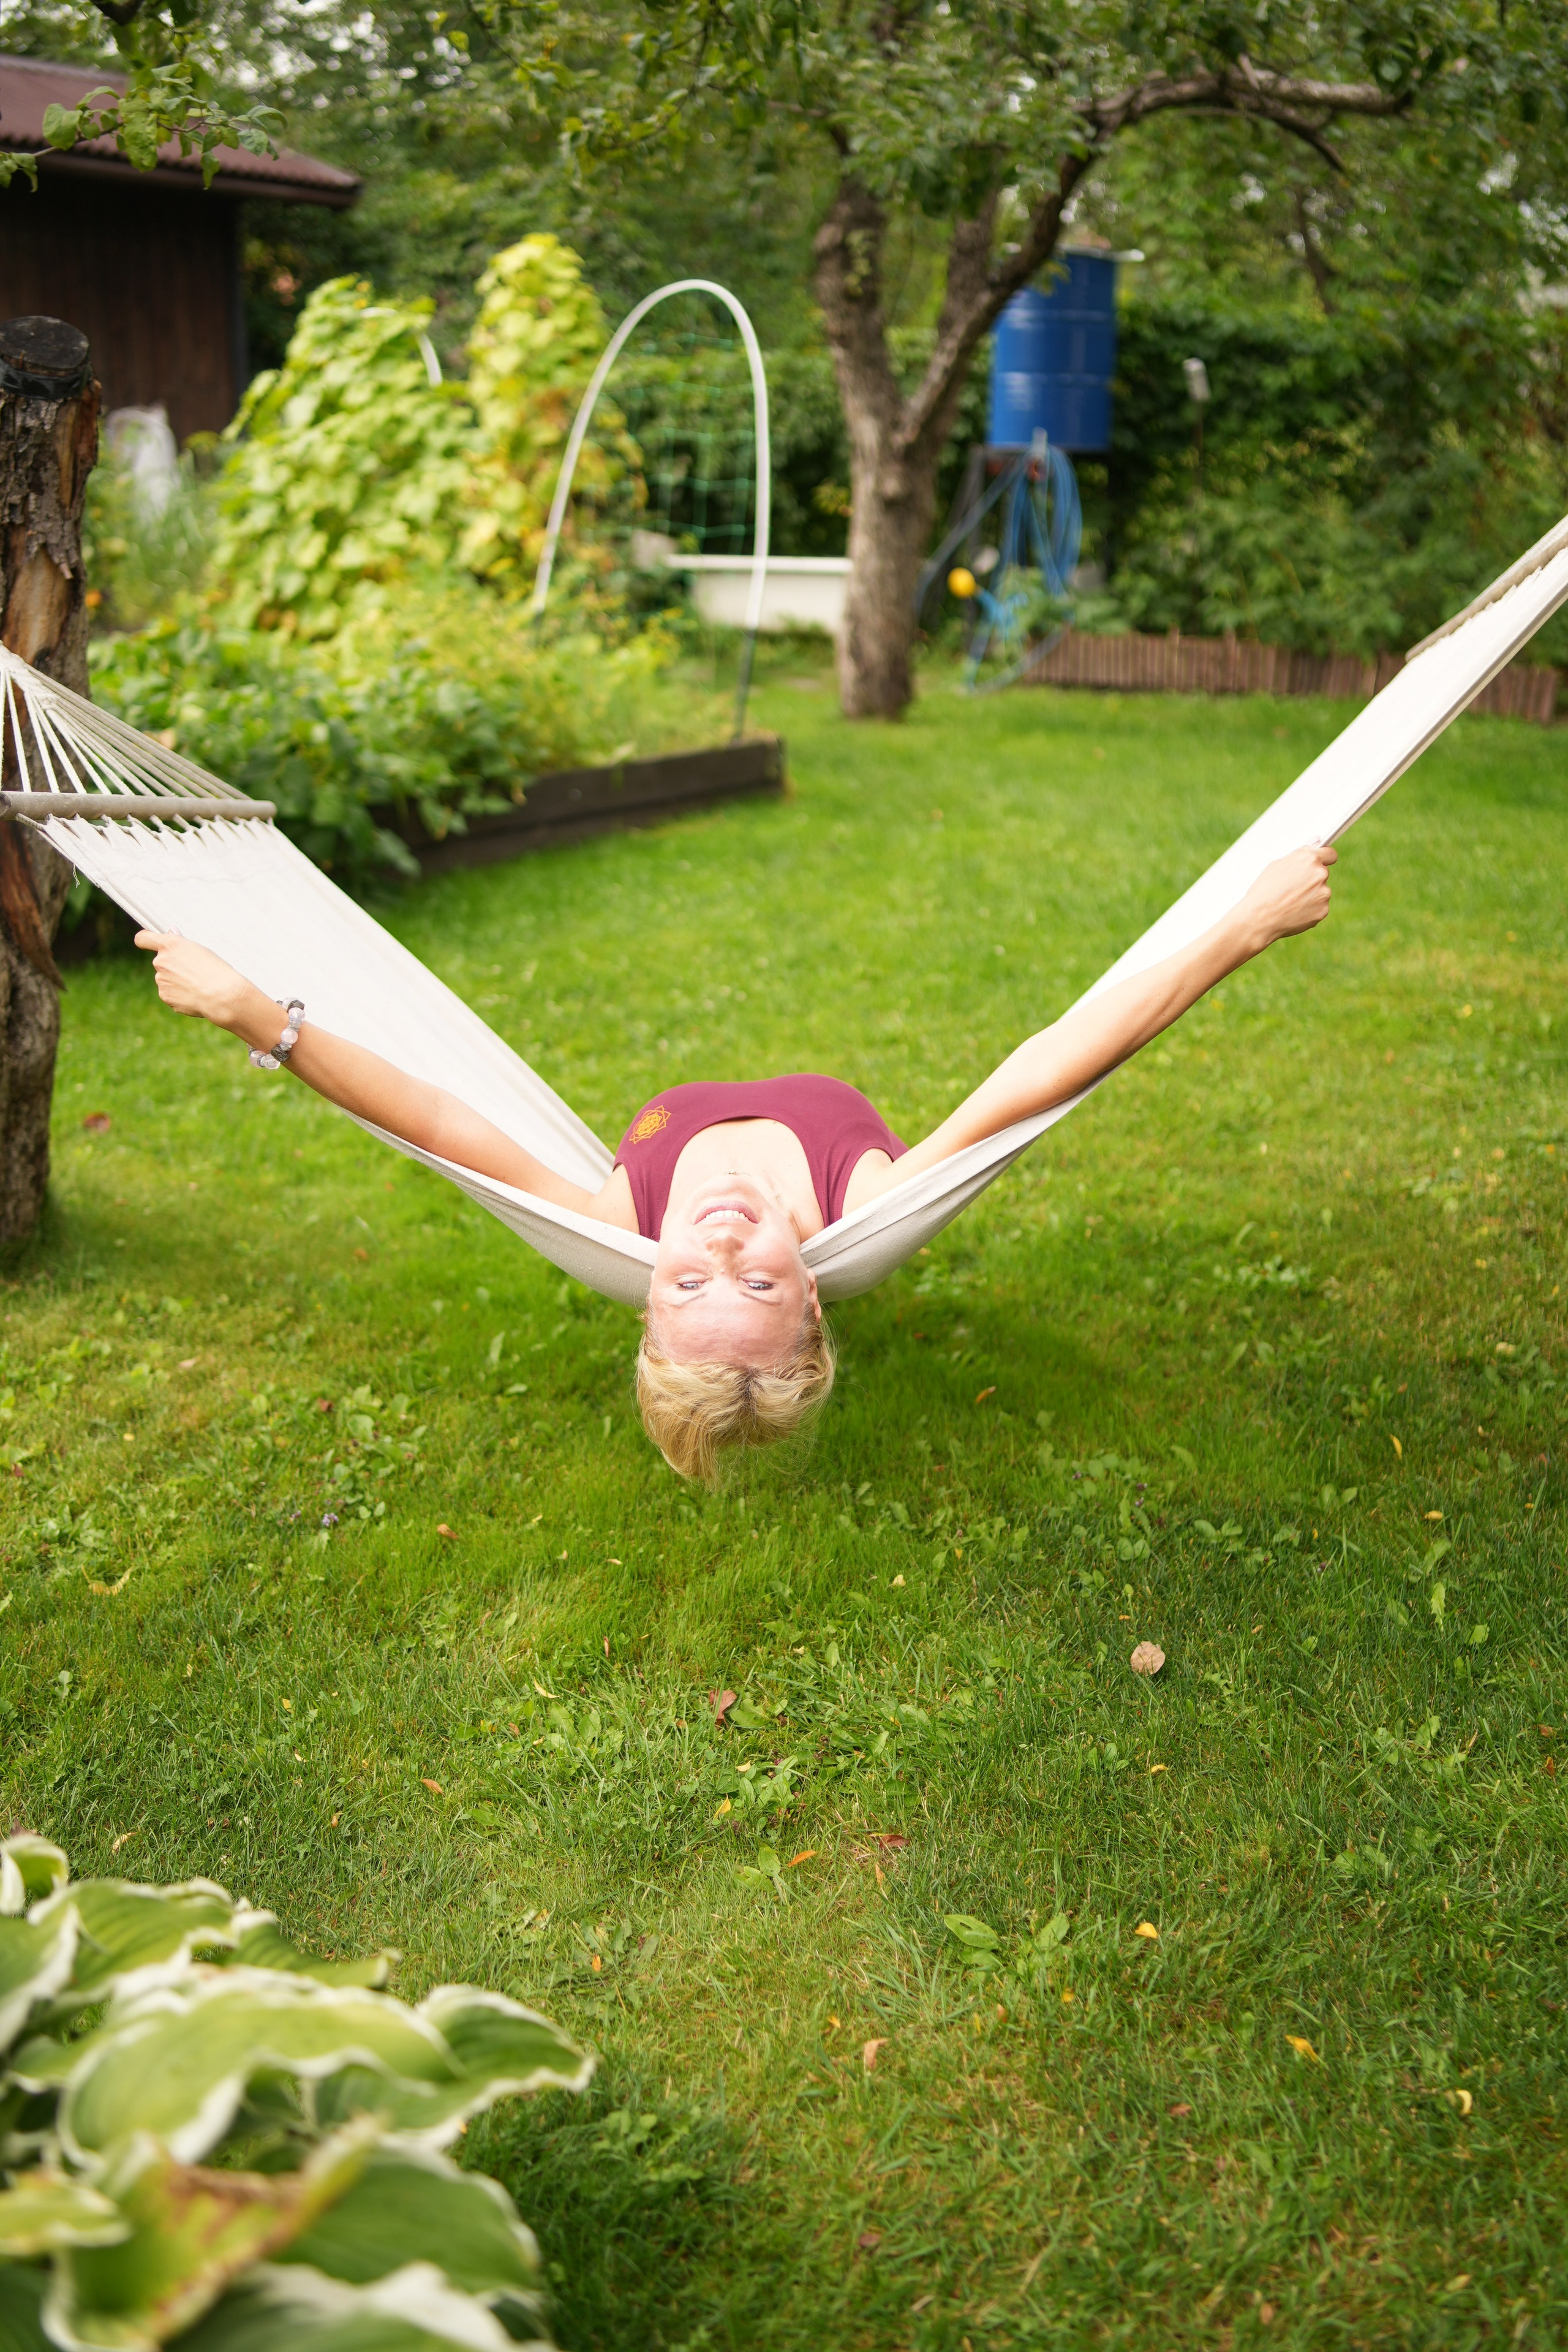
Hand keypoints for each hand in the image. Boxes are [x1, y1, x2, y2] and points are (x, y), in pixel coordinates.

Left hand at [134, 930, 256, 1030]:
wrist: (221, 995)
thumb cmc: (215, 969)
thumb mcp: (200, 949)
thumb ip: (180, 942)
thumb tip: (171, 932)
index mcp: (169, 945)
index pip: (143, 938)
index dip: (145, 939)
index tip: (148, 942)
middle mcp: (160, 961)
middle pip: (161, 961)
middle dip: (173, 965)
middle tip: (193, 971)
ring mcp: (161, 980)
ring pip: (166, 978)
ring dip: (177, 980)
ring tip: (197, 985)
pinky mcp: (165, 996)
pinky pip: (170, 993)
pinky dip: (179, 994)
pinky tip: (194, 994)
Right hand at [1240, 842, 1335, 947]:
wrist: (1259, 919)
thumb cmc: (1264, 890)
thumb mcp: (1277, 865)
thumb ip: (1300, 854)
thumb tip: (1317, 841)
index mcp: (1309, 859)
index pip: (1330, 854)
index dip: (1325, 859)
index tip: (1321, 863)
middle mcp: (1320, 874)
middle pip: (1322, 874)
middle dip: (1311, 880)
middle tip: (1291, 889)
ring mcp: (1324, 893)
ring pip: (1320, 892)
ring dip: (1310, 896)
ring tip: (1289, 902)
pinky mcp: (1323, 910)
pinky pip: (1319, 907)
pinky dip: (1309, 910)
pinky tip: (1293, 912)